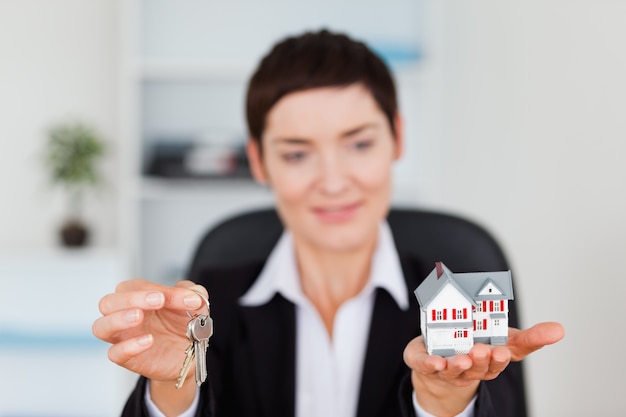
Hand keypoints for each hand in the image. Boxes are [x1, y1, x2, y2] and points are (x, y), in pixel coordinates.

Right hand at [92, 279, 208, 382]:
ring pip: (101, 326)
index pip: (134, 287)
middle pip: (108, 302)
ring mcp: (123, 337)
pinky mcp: (127, 358)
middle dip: (131, 299)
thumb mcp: (194, 304)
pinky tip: (148, 341)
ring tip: (139, 317)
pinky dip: (128, 347)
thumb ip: (194, 293)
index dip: (153, 288)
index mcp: (139, 297)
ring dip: (118, 319)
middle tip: (157, 300)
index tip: (174, 296)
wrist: (188, 353)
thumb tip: (194, 294)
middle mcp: (125, 314)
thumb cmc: (182, 323)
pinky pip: (114, 353)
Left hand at [403, 322, 563, 415]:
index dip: (502, 357)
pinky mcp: (428, 365)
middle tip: (484, 349)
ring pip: (456, 370)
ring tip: (462, 357)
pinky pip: (429, 367)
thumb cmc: (475, 347)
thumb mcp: (504, 338)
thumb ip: (529, 336)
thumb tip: (560, 330)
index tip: (504, 351)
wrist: (439, 364)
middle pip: (480, 367)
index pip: (502, 360)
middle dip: (483, 360)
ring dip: (460, 365)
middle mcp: (473, 368)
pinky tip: (437, 363)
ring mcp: (450, 369)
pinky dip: (432, 365)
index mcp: (492, 360)